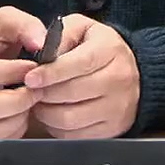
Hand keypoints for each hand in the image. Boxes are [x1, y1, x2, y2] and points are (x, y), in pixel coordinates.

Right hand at [0, 6, 48, 139]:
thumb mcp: (4, 21)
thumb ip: (25, 26)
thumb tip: (41, 43)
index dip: (12, 74)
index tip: (35, 68)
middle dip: (17, 101)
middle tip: (38, 91)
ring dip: (14, 120)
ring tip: (30, 104)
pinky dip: (9, 133)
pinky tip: (20, 116)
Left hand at [24, 14, 140, 139]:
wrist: (134, 73)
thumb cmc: (100, 48)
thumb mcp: (83, 28)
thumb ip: (61, 34)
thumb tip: (41, 54)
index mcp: (110, 50)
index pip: (78, 64)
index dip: (51, 73)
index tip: (30, 78)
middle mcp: (118, 80)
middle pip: (71, 93)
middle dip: (44, 93)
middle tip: (31, 90)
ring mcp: (117, 108)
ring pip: (70, 119)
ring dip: (47, 112)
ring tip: (40, 101)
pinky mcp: (112, 129)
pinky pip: (75, 136)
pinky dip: (57, 128)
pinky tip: (53, 114)